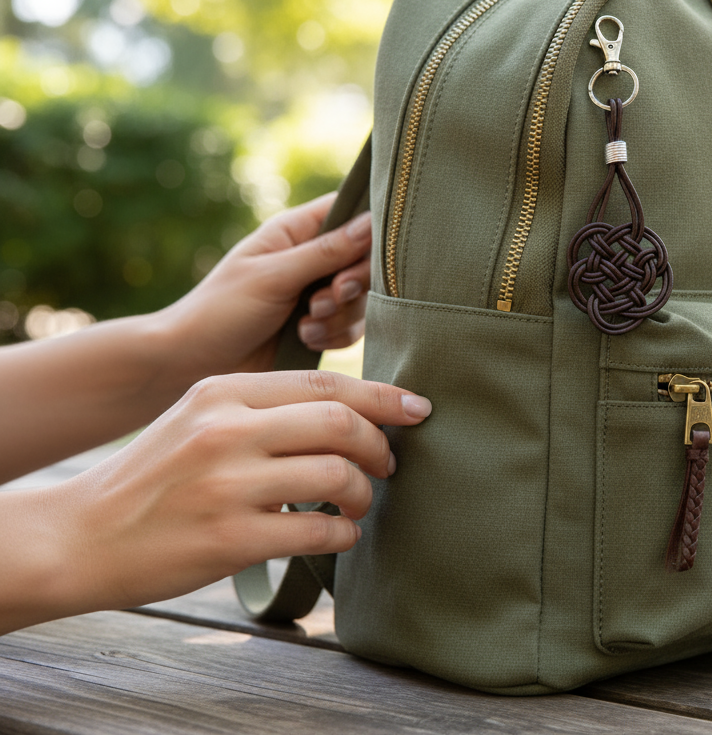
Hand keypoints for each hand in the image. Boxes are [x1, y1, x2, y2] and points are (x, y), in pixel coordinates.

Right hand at [2, 370, 429, 628]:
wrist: (82, 537)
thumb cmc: (155, 479)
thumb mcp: (199, 418)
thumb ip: (265, 408)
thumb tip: (353, 412)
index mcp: (222, 392)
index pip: (325, 383)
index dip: (383, 396)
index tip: (419, 408)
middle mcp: (225, 430)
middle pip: (340, 423)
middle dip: (380, 445)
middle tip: (389, 465)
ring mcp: (227, 485)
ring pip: (337, 477)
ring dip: (364, 494)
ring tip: (358, 505)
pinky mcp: (229, 539)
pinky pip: (318, 532)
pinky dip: (343, 536)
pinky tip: (338, 537)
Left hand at [163, 194, 373, 379]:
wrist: (192, 363)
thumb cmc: (222, 309)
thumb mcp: (273, 276)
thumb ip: (325, 252)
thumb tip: (371, 224)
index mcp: (296, 230)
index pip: (351, 213)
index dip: (368, 233)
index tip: (357, 260)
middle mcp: (312, 257)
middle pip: (365, 260)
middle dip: (352, 285)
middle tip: (328, 299)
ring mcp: (317, 292)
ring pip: (361, 298)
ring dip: (340, 316)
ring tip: (306, 327)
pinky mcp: (320, 325)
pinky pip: (351, 327)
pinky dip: (335, 336)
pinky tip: (306, 341)